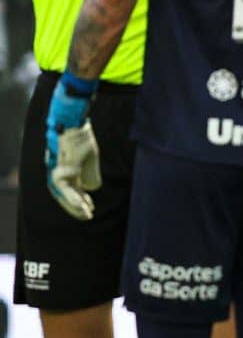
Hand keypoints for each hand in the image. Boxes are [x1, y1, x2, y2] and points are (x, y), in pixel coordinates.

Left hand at [44, 77, 99, 221]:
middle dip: (74, 208)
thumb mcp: (90, 156)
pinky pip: (64, 185)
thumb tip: (91, 188)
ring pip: (61, 193)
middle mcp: (58, 172)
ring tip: (85, 213)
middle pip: (63, 195)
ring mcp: (57, 169)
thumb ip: (90, 172)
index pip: (71, 191)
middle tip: (87, 216)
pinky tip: (82, 202)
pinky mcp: (59, 166)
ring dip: (73, 205)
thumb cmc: (81, 136)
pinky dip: (72, 195)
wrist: (72, 121)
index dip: (79, 202)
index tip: (90, 210)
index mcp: (66, 170)